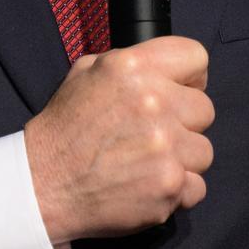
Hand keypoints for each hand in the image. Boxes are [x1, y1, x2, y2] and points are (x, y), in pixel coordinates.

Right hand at [24, 36, 214, 245]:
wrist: (43, 184)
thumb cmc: (64, 127)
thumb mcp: (86, 72)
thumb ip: (130, 63)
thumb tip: (163, 68)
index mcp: (133, 68)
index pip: (196, 57)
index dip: (190, 77)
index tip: (181, 91)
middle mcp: (153, 102)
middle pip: (204, 109)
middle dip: (184, 122)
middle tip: (156, 134)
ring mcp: (165, 146)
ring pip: (204, 150)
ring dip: (182, 159)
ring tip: (150, 163)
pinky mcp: (169, 185)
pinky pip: (198, 187)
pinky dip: (178, 192)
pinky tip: (150, 185)